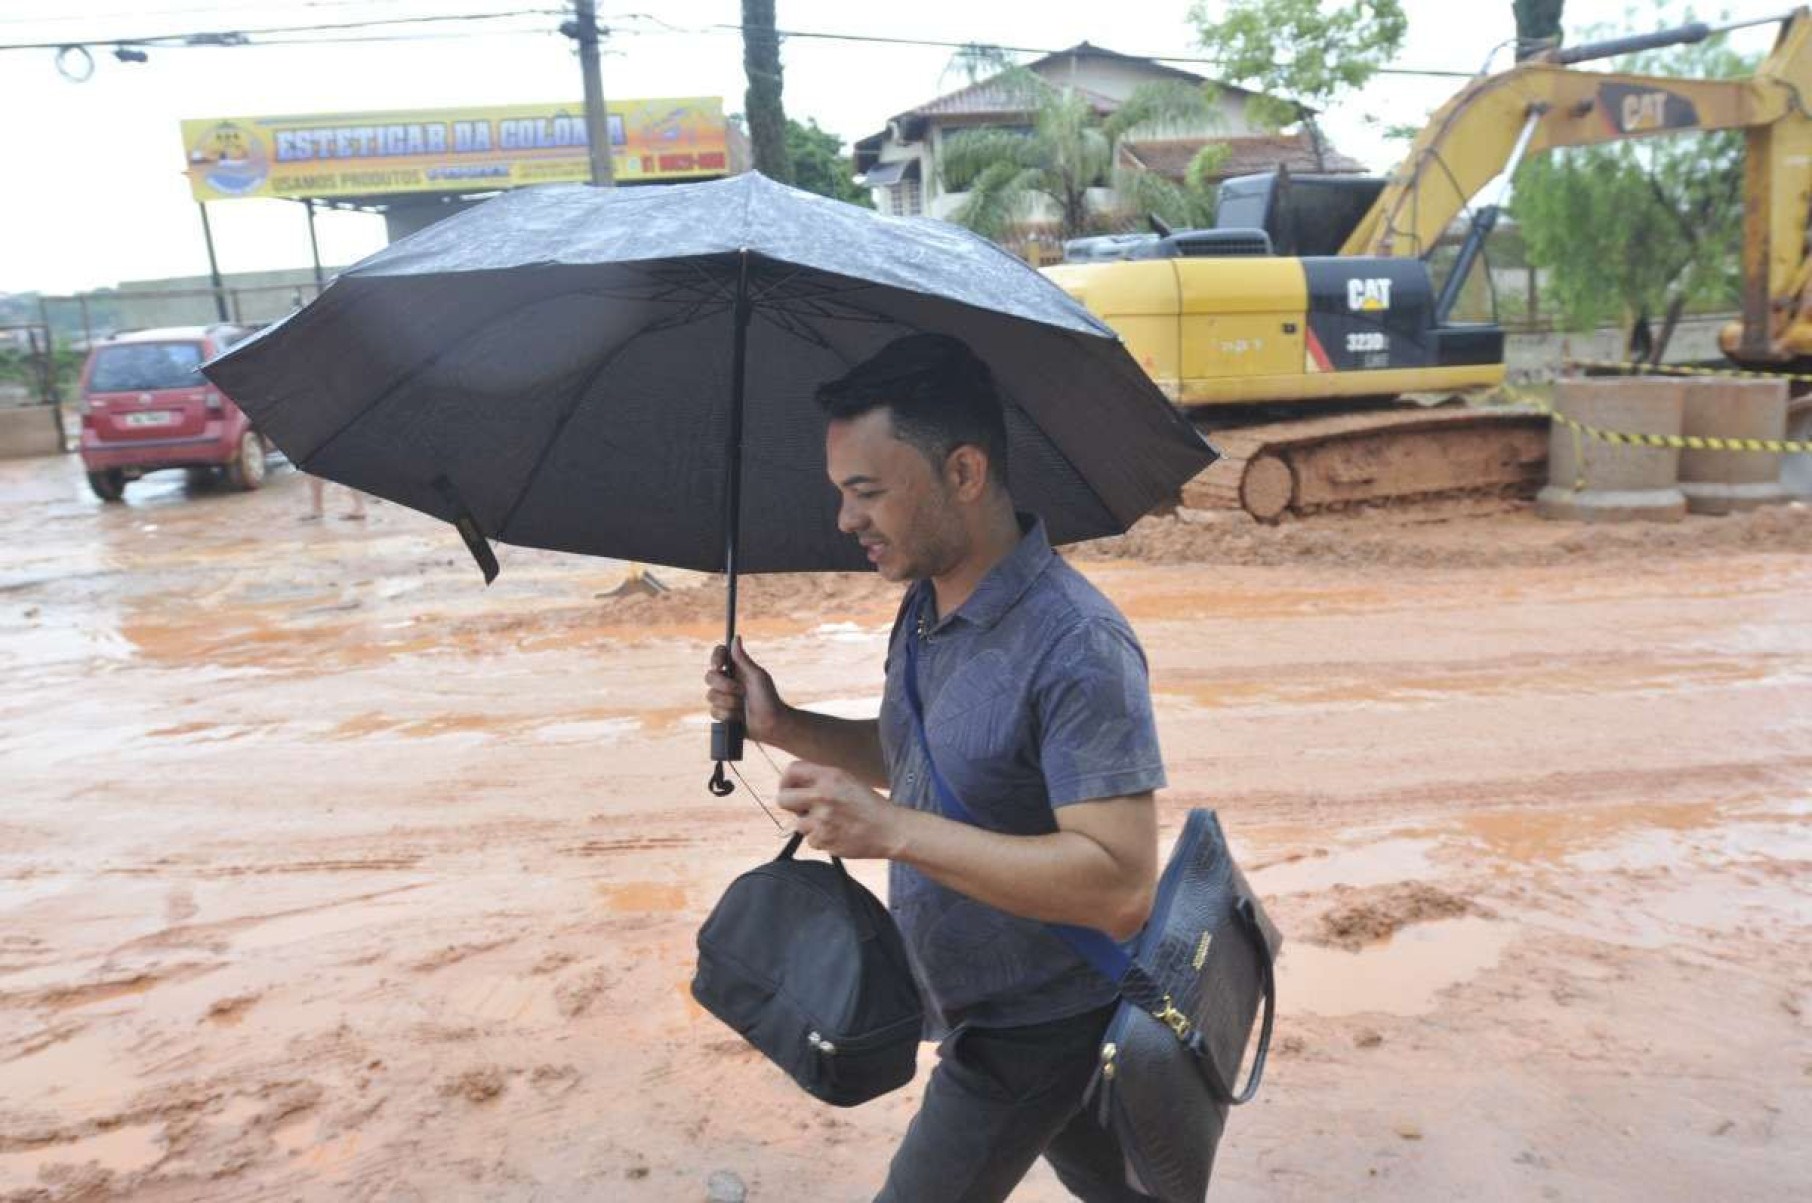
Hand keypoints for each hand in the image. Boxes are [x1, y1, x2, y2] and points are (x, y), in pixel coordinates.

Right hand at [704, 636, 786, 742]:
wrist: (771, 725)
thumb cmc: (769, 699)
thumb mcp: (757, 676)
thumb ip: (743, 659)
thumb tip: (736, 637)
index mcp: (737, 669)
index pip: (719, 656)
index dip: (715, 658)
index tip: (719, 665)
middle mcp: (727, 681)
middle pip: (709, 677)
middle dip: (725, 686)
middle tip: (741, 692)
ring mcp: (723, 698)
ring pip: (711, 696)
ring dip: (729, 702)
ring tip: (744, 707)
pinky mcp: (721, 714)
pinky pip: (714, 711)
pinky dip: (728, 715)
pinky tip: (739, 718)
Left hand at [776, 762, 904, 858]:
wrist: (889, 830)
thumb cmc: (868, 805)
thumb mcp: (846, 781)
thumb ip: (820, 780)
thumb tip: (793, 786)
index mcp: (829, 776)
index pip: (791, 770)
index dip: (786, 780)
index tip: (789, 788)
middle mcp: (822, 795)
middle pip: (782, 799)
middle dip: (790, 805)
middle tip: (803, 809)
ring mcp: (822, 819)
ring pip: (798, 824)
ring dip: (810, 825)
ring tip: (832, 823)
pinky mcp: (823, 840)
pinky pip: (811, 840)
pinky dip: (821, 839)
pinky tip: (838, 834)